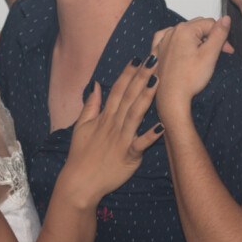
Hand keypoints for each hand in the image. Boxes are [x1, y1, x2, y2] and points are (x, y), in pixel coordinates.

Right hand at [59, 57, 162, 206]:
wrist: (79, 183)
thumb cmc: (80, 155)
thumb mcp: (81, 127)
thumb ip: (91, 106)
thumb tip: (96, 85)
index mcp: (104, 117)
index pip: (117, 90)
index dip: (127, 74)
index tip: (137, 59)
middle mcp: (113, 125)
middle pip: (128, 96)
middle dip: (141, 77)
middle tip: (154, 59)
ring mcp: (121, 139)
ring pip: (135, 114)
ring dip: (146, 97)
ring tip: (157, 81)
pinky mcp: (128, 156)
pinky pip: (141, 144)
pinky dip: (151, 135)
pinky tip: (162, 125)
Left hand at [152, 17, 230, 118]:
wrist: (171, 98)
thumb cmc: (189, 79)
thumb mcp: (210, 54)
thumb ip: (219, 34)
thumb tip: (226, 19)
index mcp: (184, 30)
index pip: (210, 24)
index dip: (222, 36)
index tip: (228, 51)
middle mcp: (171, 32)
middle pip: (197, 26)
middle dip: (210, 37)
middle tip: (218, 53)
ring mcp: (163, 41)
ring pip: (185, 32)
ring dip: (196, 39)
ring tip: (202, 54)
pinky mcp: (158, 51)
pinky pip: (169, 38)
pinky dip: (178, 41)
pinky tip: (182, 47)